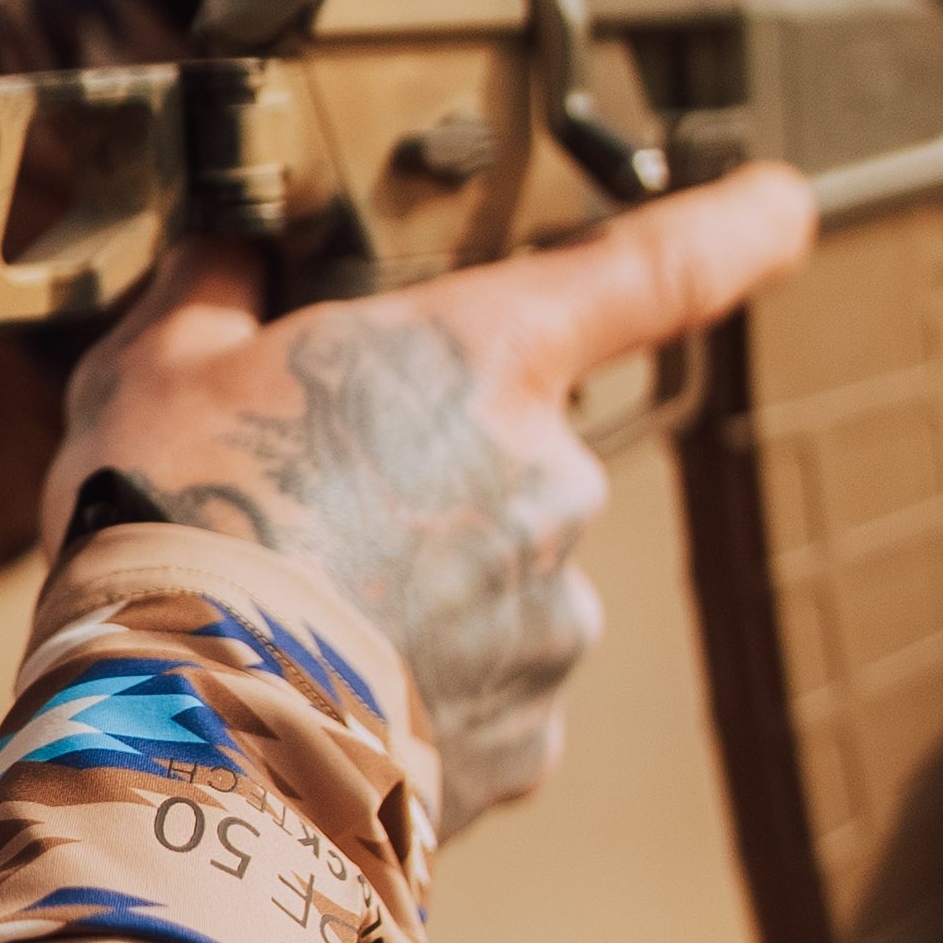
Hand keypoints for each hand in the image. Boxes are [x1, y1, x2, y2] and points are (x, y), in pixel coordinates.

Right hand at [43, 167, 816, 839]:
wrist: (182, 724)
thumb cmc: (172, 514)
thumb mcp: (159, 361)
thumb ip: (219, 288)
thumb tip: (227, 250)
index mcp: (484, 357)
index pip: (655, 267)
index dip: (733, 228)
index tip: (783, 207)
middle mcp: (552, 479)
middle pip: (515, 452)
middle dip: (429, 476)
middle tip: (305, 511)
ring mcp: (551, 618)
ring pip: (498, 581)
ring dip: (421, 591)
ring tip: (292, 620)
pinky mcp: (525, 736)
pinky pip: (484, 695)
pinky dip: (420, 692)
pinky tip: (323, 696)